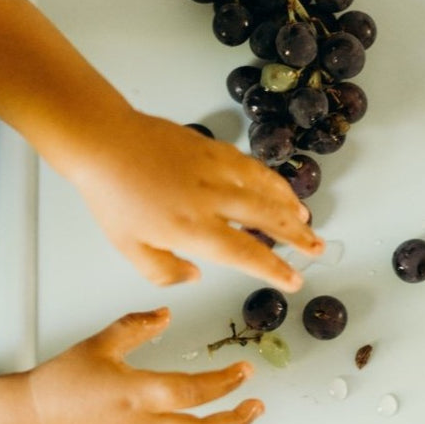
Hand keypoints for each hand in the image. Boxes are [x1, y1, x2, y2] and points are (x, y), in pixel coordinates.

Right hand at [27, 308, 263, 423]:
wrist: (30, 418)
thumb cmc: (62, 381)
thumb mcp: (101, 342)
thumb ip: (137, 326)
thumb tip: (166, 313)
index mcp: (135, 393)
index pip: (192, 390)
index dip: (224, 382)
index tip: (244, 372)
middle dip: (235, 421)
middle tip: (255, 408)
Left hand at [65, 109, 323, 290]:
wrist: (105, 143)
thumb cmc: (113, 198)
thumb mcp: (130, 248)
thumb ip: (164, 271)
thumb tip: (196, 277)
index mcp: (193, 229)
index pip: (246, 254)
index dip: (275, 269)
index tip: (295, 280)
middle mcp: (212, 199)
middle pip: (267, 219)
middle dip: (297, 236)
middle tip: (319, 248)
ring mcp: (216, 170)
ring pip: (266, 189)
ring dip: (290, 206)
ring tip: (307, 220)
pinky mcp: (214, 148)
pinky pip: (253, 167)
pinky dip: (272, 180)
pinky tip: (278, 187)